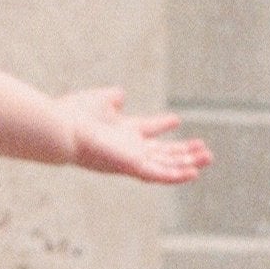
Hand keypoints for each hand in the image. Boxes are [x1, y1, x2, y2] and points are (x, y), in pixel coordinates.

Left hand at [59, 87, 213, 183]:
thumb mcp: (99, 101)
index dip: (161, 125)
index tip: (175, 119)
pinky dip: (176, 175)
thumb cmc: (74, 115)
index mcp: (122, 132)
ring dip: (186, 163)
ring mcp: (131, 159)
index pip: (147, 130)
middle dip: (183, 152)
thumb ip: (111, 98)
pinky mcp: (131, 166)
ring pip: (164, 165)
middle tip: (205, 149)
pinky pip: (158, 174)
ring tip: (208, 158)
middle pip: (161, 152)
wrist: (61, 129)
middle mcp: (128, 148)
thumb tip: (120, 93)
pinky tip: (194, 172)